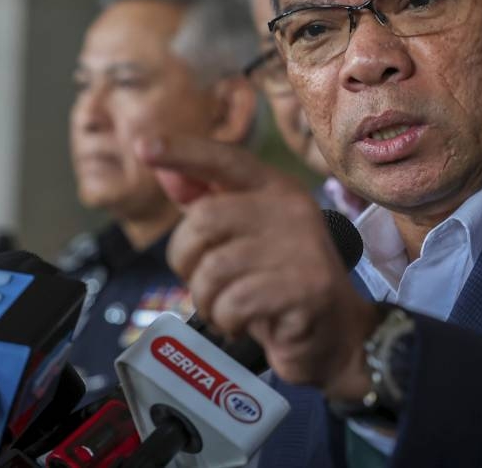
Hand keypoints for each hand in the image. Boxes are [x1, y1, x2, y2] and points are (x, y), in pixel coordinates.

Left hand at [136, 134, 376, 400]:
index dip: (182, 152)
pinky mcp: (305, 288)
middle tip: (206, 284)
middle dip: (187, 261)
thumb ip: (207, 204)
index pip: (223, 160)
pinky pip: (233, 302)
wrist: (337, 335)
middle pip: (202, 220)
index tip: (144, 146)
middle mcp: (290, 208)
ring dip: (207, 300)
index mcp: (274, 188)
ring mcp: (301, 247)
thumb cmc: (279, 283)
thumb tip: (164, 173)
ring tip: (228, 309)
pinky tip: (246, 324)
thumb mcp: (243, 238)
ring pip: (213, 268)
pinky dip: (227, 321)